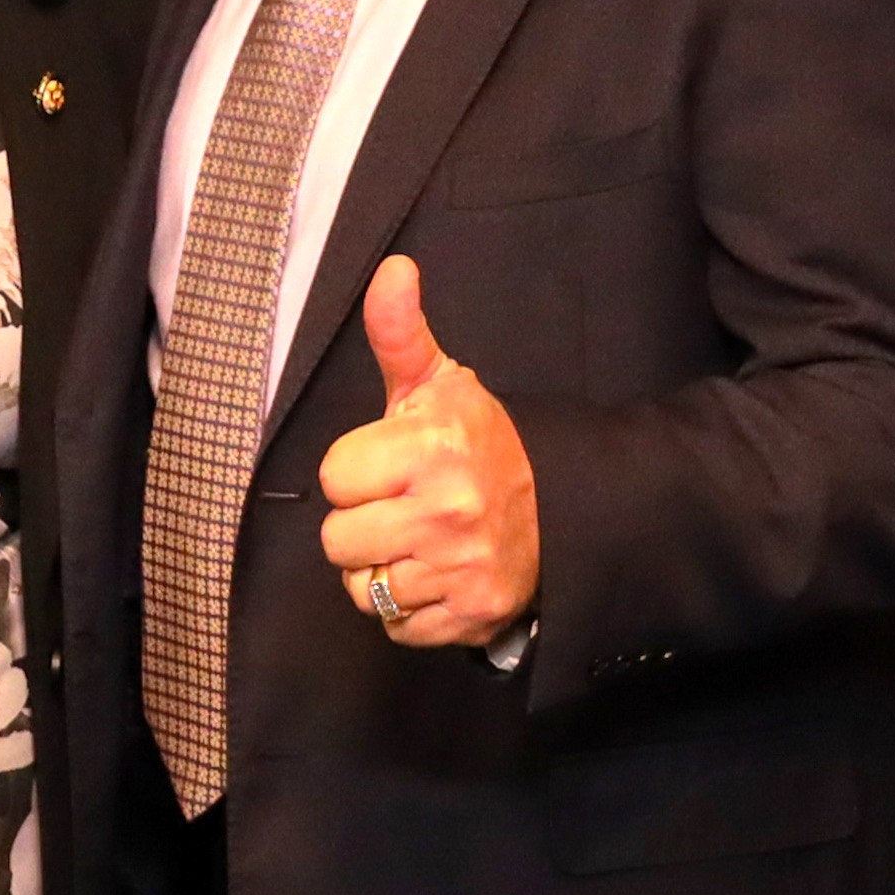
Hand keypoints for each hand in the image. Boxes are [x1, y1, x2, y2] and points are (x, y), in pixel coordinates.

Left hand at [312, 259, 539, 652]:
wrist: (560, 510)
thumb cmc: (478, 445)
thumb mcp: (439, 384)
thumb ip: (400, 332)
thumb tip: (392, 268)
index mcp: (432, 447)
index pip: (333, 477)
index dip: (355, 472)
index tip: (391, 466)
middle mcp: (447, 511)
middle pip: (337, 540)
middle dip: (362, 524)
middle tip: (403, 507)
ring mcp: (460, 570)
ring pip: (362, 588)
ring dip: (381, 569)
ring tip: (417, 542)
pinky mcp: (470, 617)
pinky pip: (394, 626)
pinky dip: (408, 608)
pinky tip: (434, 576)